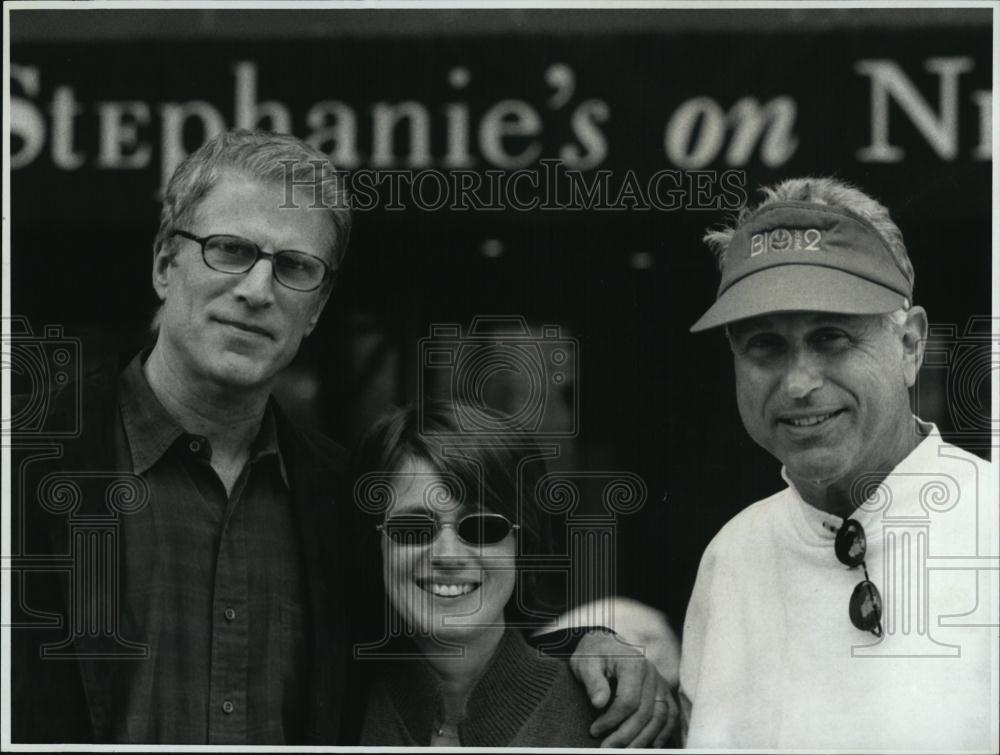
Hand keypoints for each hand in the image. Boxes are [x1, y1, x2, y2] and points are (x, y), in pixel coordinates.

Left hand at [569, 629, 678, 746]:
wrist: (604, 644)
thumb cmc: (593, 655)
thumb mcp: (586, 663)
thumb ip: (593, 682)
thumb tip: (598, 703)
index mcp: (633, 664)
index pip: (628, 700)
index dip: (612, 720)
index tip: (595, 730)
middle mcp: (651, 673)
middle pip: (645, 712)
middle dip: (626, 735)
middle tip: (607, 747)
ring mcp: (659, 682)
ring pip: (660, 716)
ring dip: (644, 738)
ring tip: (626, 750)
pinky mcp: (663, 689)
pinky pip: (670, 714)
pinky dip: (664, 732)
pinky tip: (651, 744)